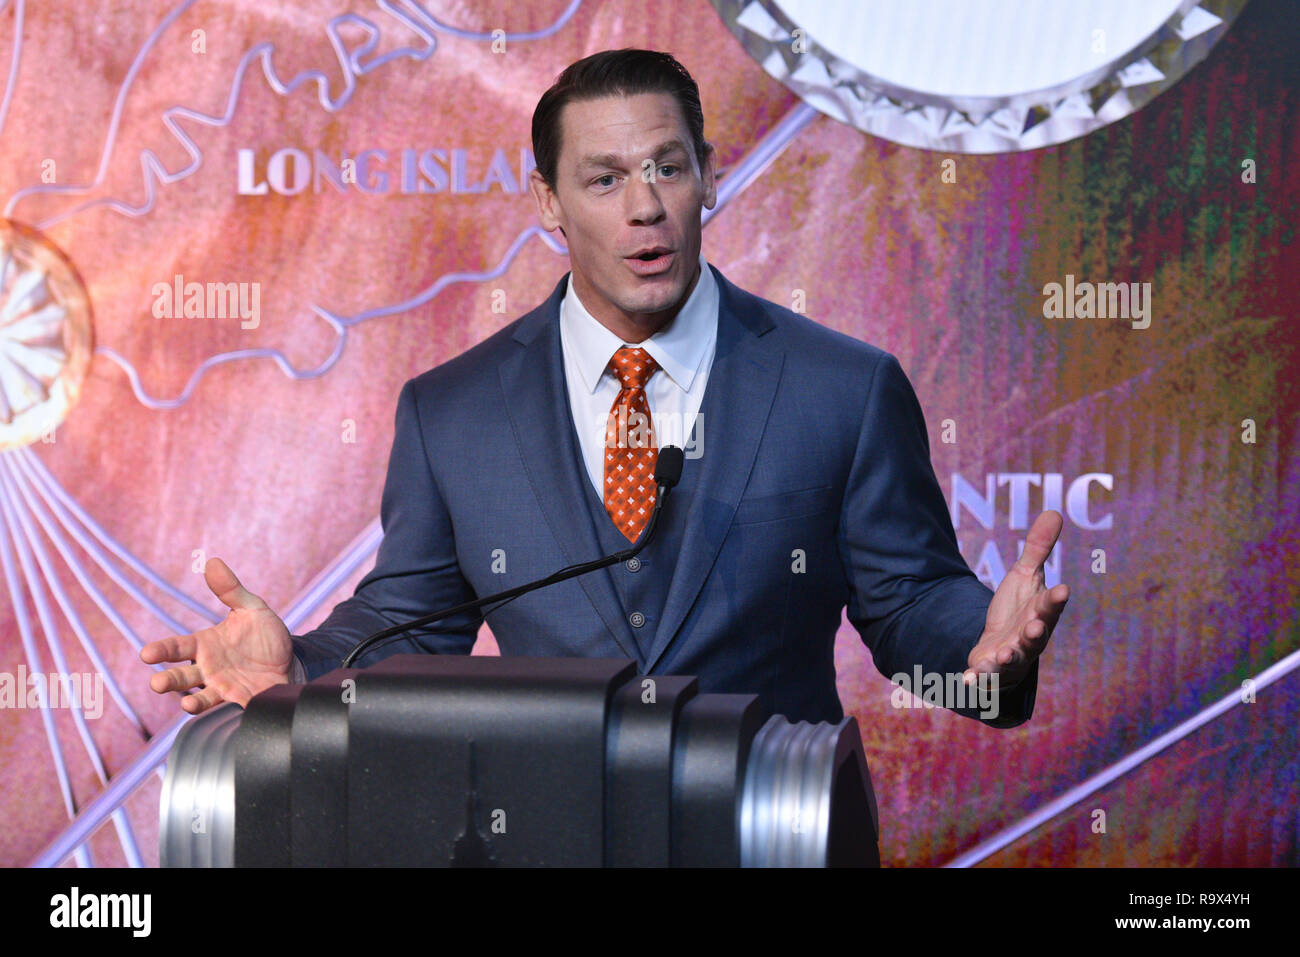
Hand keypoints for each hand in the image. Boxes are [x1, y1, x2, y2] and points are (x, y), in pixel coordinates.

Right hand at [140, 558, 293, 713]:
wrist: (292, 661)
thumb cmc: (266, 637)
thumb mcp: (253, 609)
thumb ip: (232, 590)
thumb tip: (213, 562)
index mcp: (205, 645)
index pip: (176, 647)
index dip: (160, 650)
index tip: (146, 653)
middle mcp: (208, 669)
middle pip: (180, 677)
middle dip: (167, 681)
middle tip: (156, 683)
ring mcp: (222, 688)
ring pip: (199, 698)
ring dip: (191, 702)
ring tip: (187, 703)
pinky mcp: (240, 702)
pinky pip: (228, 710)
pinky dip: (223, 712)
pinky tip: (225, 709)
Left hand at [964, 510, 1068, 691]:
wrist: (1004, 646)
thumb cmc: (1020, 610)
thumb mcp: (1025, 576)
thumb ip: (1037, 549)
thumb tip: (1054, 512)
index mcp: (1040, 612)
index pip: (1050, 604)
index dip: (1056, 598)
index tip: (1063, 589)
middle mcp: (1030, 637)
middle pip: (1036, 634)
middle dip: (1036, 631)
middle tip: (1035, 627)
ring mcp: (1012, 655)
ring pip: (1013, 658)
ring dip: (1009, 657)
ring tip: (1003, 654)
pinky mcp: (991, 669)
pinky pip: (986, 675)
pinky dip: (978, 677)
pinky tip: (967, 679)